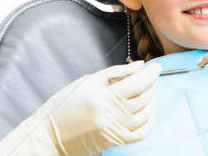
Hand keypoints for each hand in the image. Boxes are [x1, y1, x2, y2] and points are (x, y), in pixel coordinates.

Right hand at [0, 60, 161, 155]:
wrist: (50, 134)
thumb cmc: (65, 105)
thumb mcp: (87, 82)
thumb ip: (116, 72)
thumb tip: (140, 66)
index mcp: (101, 97)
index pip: (136, 83)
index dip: (151, 74)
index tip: (156, 66)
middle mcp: (109, 115)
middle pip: (143, 97)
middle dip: (151, 84)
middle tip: (151, 76)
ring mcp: (114, 130)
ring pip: (145, 114)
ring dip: (151, 100)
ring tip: (148, 90)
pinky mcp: (116, 141)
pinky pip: (141, 132)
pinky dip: (149, 120)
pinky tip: (147, 110)